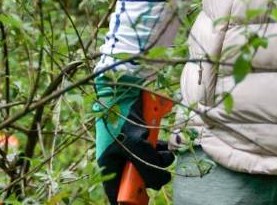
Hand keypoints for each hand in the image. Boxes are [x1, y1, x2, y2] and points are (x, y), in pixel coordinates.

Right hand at [94, 74, 173, 203]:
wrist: (125, 84)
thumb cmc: (123, 113)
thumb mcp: (135, 145)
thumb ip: (148, 167)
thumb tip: (160, 181)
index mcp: (109, 163)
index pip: (116, 193)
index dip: (129, 202)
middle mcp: (120, 157)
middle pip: (138, 180)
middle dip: (152, 177)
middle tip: (162, 173)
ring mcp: (132, 147)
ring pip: (150, 164)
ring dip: (161, 161)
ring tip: (166, 152)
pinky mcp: (143, 136)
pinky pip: (155, 150)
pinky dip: (163, 148)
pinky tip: (167, 144)